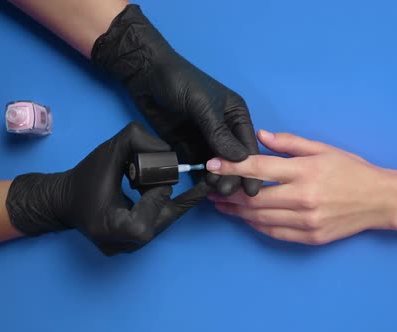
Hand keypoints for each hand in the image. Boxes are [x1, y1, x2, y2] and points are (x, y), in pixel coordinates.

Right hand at [6, 122, 209, 255]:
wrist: (64, 201)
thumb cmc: (84, 178)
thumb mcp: (109, 151)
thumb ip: (136, 141)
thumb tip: (166, 149)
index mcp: (113, 228)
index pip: (150, 212)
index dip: (157, 192)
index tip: (156, 176)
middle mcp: (124, 244)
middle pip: (163, 218)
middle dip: (170, 194)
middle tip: (181, 178)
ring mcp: (130, 248)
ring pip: (165, 222)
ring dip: (178, 200)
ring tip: (205, 183)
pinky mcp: (135, 244)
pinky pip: (161, 224)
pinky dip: (175, 206)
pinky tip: (198, 192)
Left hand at [91, 4, 261, 196]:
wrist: (145, 75)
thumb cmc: (179, 82)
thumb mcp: (202, 105)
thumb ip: (219, 132)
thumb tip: (239, 159)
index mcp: (235, 115)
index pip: (248, 145)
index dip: (251, 167)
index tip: (252, 188)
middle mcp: (225, 130)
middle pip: (234, 160)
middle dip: (233, 176)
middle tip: (227, 191)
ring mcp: (205, 140)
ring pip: (217, 166)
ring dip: (218, 179)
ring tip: (215, 191)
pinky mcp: (187, 146)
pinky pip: (197, 166)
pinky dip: (201, 178)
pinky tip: (202, 188)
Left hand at [206, 130, 396, 244]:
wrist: (380, 200)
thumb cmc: (351, 170)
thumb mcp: (323, 149)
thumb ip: (290, 143)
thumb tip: (261, 135)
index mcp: (305, 171)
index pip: (258, 168)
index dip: (231, 167)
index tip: (211, 165)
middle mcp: (303, 198)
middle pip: (253, 197)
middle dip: (228, 193)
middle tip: (211, 189)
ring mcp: (306, 221)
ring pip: (259, 218)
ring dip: (237, 211)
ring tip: (222, 205)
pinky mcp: (309, 237)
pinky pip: (274, 232)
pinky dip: (256, 225)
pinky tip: (246, 217)